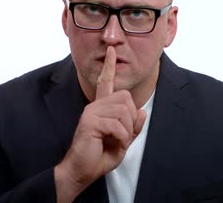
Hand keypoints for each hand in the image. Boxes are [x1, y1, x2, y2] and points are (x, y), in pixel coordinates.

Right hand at [55, 46, 146, 201]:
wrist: (80, 171)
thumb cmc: (98, 157)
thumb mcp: (122, 142)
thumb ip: (133, 127)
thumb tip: (142, 111)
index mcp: (101, 108)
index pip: (106, 82)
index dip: (109, 67)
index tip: (111, 51)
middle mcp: (95, 106)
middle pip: (126, 98)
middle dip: (131, 120)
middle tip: (121, 136)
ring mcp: (91, 112)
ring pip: (124, 112)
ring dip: (126, 132)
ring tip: (114, 142)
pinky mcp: (90, 121)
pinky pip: (118, 125)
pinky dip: (121, 138)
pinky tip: (110, 144)